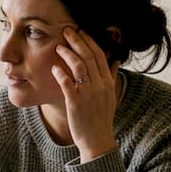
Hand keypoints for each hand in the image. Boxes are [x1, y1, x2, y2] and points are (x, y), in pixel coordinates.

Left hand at [52, 27, 121, 161]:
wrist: (97, 141)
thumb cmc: (101, 118)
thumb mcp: (110, 96)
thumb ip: (111, 76)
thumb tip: (116, 59)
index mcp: (107, 82)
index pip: (100, 55)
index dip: (89, 41)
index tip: (80, 31)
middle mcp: (100, 86)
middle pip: (89, 57)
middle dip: (77, 41)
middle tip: (67, 30)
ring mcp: (88, 94)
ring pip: (79, 67)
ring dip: (68, 54)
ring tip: (59, 46)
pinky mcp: (76, 103)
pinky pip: (67, 84)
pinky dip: (61, 73)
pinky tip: (54, 67)